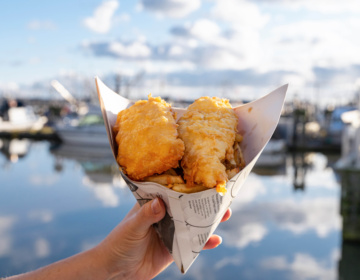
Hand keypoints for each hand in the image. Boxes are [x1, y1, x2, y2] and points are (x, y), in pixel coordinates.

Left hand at [96, 197, 231, 279]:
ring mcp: (171, 232)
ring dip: (209, 220)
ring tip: (226, 214)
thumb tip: (161, 202)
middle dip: (204, 201)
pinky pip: (192, 244)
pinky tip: (215, 240)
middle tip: (221, 195)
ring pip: (193, 224)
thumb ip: (147, 215)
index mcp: (153, 205)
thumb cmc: (119, 243)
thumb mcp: (132, 227)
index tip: (204, 177)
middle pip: (187, 206)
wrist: (116, 271)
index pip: (172, 190)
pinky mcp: (174, 249)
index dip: (187, 184)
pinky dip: (204, 243)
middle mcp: (164, 216)